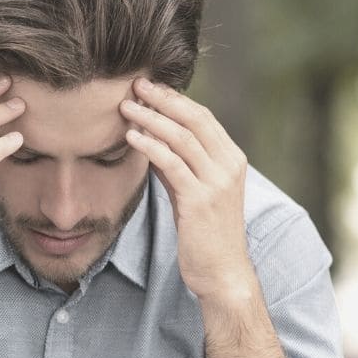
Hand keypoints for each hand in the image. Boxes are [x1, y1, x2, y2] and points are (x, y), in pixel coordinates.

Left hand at [121, 77, 257, 303]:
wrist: (223, 272)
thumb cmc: (205, 234)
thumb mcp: (193, 192)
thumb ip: (177, 165)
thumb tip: (151, 140)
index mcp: (232, 159)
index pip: (203, 117)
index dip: (175, 99)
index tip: (149, 86)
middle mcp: (229, 165)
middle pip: (195, 119)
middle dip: (163, 99)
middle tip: (135, 84)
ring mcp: (217, 182)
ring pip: (182, 138)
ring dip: (151, 118)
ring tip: (125, 106)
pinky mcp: (200, 201)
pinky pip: (172, 164)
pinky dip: (150, 147)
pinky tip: (131, 137)